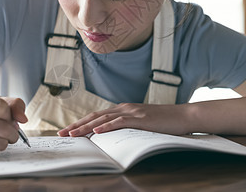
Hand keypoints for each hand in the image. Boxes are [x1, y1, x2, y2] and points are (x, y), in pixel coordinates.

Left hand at [57, 103, 190, 136]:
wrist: (183, 116)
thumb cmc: (163, 122)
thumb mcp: (141, 124)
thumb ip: (126, 127)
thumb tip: (110, 137)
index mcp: (123, 109)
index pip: (96, 116)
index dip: (80, 123)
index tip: (67, 131)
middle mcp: (124, 108)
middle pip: (95, 116)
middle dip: (76, 125)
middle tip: (61, 134)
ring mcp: (132, 112)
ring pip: (103, 119)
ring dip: (86, 127)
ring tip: (72, 133)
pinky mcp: (140, 119)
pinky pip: (120, 122)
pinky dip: (106, 126)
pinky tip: (96, 131)